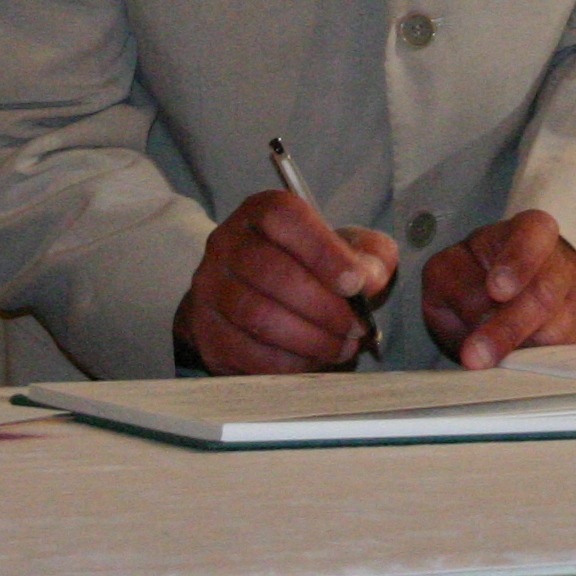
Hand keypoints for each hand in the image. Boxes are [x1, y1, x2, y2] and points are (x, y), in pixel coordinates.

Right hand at [174, 189, 398, 374]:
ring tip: (342, 347)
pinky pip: (246, 352)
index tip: (356, 283)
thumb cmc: (309, 266)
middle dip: (323, 306)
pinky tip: (314, 361)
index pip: (284, 218)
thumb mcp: (347, 248)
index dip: (323, 251)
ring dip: (309, 339)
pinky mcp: (206, 330)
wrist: (256, 295)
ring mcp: (210, 287)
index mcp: (261, 212)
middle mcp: (227, 243)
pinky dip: (288, 363)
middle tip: (356, 327)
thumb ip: (369, 256)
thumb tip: (368, 280)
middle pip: (271, 272)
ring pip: (258, 316)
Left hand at [422, 209, 575, 369]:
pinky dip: (543, 371)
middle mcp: (561, 263)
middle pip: (544, 294)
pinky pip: (572, 358)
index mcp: (530, 232)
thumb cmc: (475, 280)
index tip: (496, 289)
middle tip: (476, 356)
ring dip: (520, 354)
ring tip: (492, 365)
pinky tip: (521, 373)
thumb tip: (477, 327)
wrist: (511, 294)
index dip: (517, 262)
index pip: (533, 237)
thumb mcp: (451, 272)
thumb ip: (457, 290)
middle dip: (508, 328)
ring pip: (557, 332)